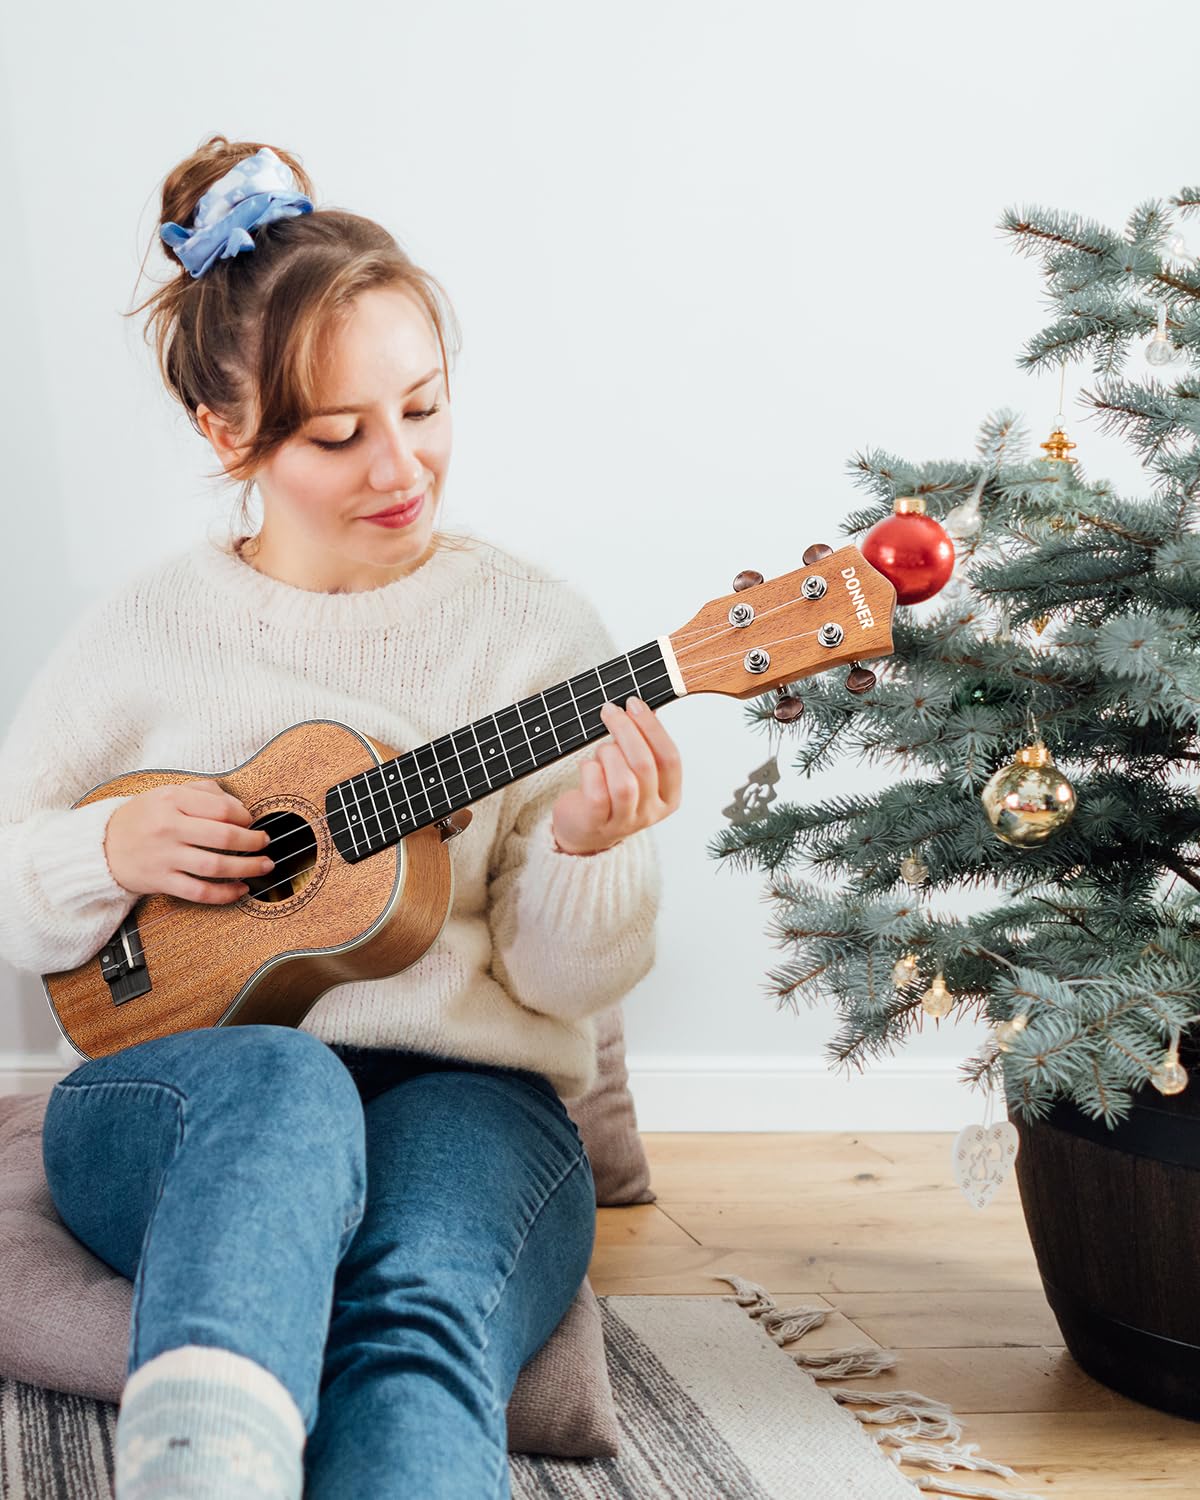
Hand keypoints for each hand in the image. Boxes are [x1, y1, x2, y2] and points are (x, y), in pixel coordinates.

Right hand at [104, 779, 273, 902]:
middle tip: (266, 842)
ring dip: (247, 868)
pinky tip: (241, 889)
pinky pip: (199, 892)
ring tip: (264, 865)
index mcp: (171, 800)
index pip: (221, 808)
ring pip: (216, 866)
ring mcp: (164, 857)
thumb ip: (204, 791)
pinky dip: (225, 894)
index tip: (251, 821)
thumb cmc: (142, 817)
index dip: (244, 816)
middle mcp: (168, 828)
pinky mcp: (161, 881)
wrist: (101, 846)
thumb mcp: (167, 792)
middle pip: (224, 837)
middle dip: (253, 842)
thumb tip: (240, 806)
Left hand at [550, 696, 682, 855]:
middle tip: (610, 711)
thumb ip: (643, 744)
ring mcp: (625, 821)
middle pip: (645, 765)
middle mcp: (651, 811)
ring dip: (609, 754)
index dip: (652, 728)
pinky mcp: (598, 823)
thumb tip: (642, 708)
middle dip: (626, 731)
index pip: (670, 758)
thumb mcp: (635, 771)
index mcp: (669, 796)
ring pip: (625, 783)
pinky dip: (590, 770)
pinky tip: (587, 765)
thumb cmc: (610, 792)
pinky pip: (597, 793)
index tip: (635, 704)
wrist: (584, 830)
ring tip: (600, 749)